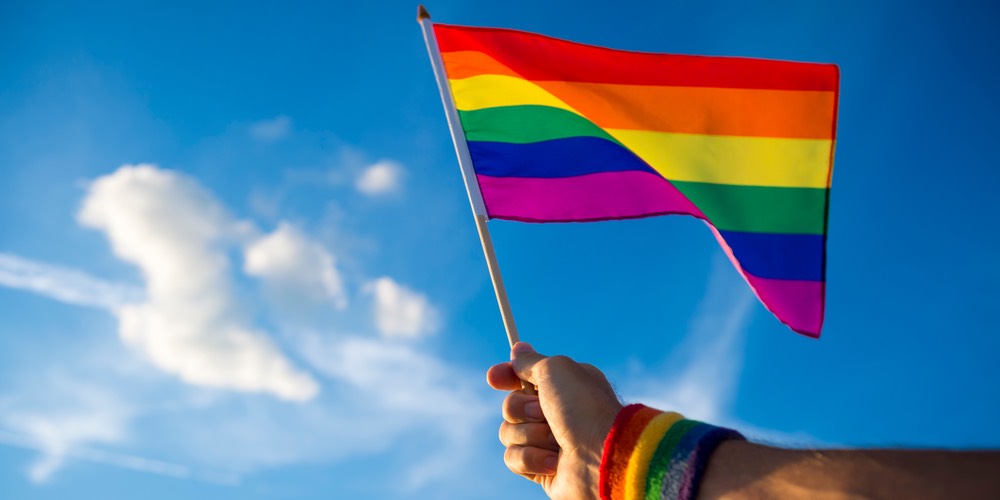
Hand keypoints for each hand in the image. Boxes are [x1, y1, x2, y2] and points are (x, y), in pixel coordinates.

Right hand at [487, 342, 623, 498]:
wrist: (603, 458)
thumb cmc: (584, 408)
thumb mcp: (556, 369)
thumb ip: (530, 361)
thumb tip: (517, 350)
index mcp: (563, 387)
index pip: (524, 378)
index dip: (507, 376)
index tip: (493, 378)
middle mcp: (555, 413)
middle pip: (510, 405)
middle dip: (521, 409)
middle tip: (544, 412)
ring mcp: (547, 442)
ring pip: (507, 432)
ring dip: (529, 434)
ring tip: (556, 441)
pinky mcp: (541, 469)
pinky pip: (513, 458)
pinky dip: (531, 459)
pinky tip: (554, 462)